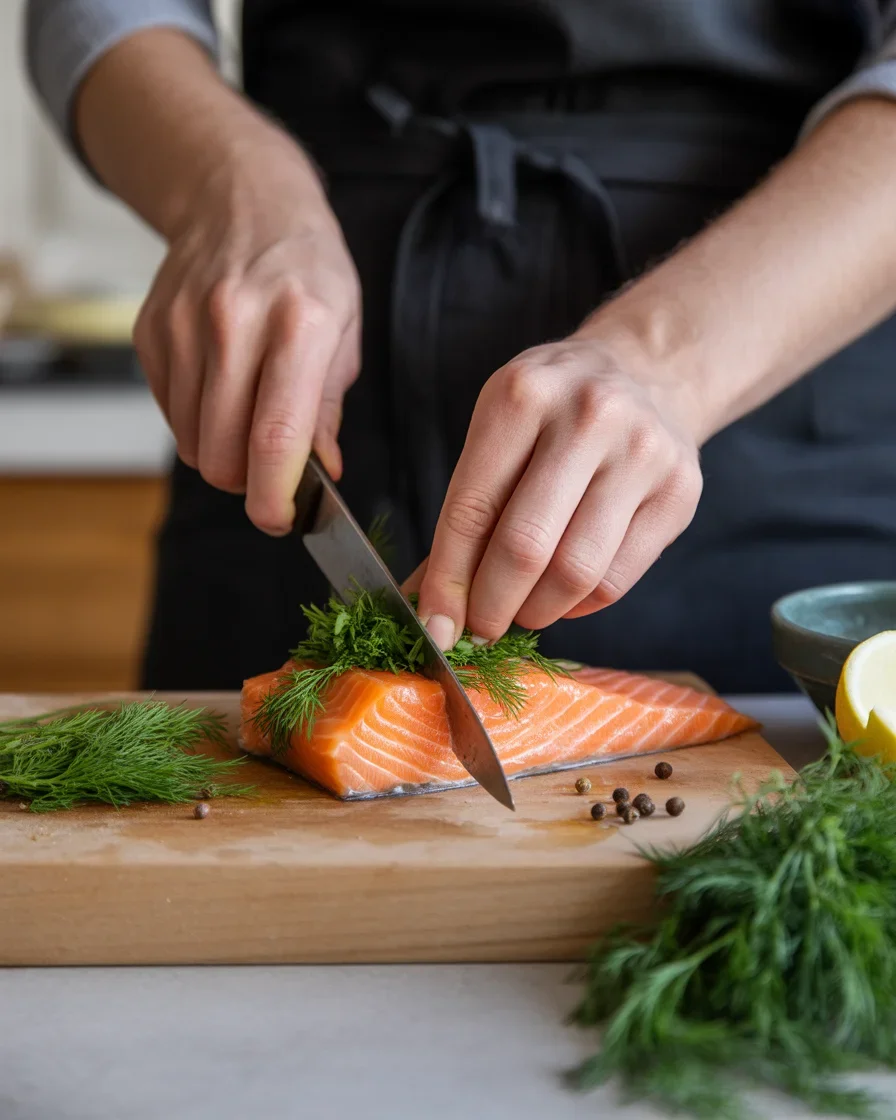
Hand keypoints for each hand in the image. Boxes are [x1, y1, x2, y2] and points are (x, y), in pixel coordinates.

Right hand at [133, 145, 360, 534]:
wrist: (241, 200)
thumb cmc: (307, 269)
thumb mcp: (345, 330)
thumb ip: (328, 409)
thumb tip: (323, 473)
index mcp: (302, 324)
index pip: (276, 436)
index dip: (274, 496)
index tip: (279, 519)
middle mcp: (236, 323)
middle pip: (225, 451)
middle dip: (248, 482)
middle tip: (270, 471)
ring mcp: (185, 326)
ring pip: (193, 442)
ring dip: (222, 453)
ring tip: (248, 421)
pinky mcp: (152, 332)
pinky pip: (170, 413)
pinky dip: (196, 422)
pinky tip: (221, 390)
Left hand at [410, 335, 703, 647]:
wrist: (646, 372)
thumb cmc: (553, 412)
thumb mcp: (498, 431)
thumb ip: (467, 512)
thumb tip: (428, 606)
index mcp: (523, 395)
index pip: (472, 508)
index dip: (448, 580)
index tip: (435, 627)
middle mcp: (588, 416)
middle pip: (526, 546)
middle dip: (491, 606)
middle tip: (479, 629)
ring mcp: (642, 452)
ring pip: (576, 572)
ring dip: (536, 611)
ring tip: (521, 612)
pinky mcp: (679, 491)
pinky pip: (617, 579)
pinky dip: (579, 605)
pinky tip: (563, 596)